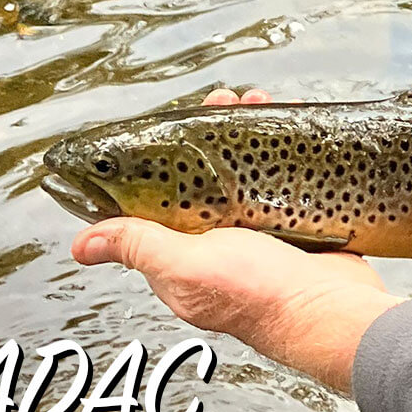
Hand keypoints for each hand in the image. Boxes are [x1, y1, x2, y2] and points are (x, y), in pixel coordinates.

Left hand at [69, 89, 397, 392]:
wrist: (331, 311)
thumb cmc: (258, 295)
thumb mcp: (186, 265)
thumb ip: (138, 246)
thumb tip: (80, 246)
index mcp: (182, 260)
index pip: (158, 204)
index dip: (159, 162)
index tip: (168, 126)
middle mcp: (217, 249)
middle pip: (204, 182)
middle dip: (209, 139)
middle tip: (222, 100)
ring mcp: (259, 240)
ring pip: (245, 178)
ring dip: (249, 138)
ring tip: (255, 103)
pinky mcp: (296, 232)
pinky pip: (283, 185)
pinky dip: (285, 155)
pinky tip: (288, 129)